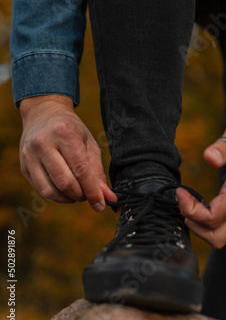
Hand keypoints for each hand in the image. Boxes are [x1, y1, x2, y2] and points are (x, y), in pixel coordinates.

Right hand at [19, 95, 116, 211]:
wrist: (43, 115)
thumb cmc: (71, 129)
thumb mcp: (89, 143)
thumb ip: (98, 171)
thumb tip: (108, 197)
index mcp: (64, 133)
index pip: (80, 169)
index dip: (92, 191)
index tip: (101, 205)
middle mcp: (43, 143)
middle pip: (65, 182)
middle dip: (81, 195)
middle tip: (88, 194)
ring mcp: (30, 155)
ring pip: (50, 190)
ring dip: (68, 198)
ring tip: (77, 192)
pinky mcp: (24, 166)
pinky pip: (41, 190)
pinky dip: (57, 196)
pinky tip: (64, 190)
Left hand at [176, 110, 225, 248]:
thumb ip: (225, 145)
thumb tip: (209, 158)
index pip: (214, 217)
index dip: (191, 209)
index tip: (180, 190)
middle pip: (218, 236)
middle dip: (195, 224)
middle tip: (183, 201)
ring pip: (221, 235)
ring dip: (200, 225)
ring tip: (187, 202)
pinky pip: (224, 225)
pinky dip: (207, 221)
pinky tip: (197, 202)